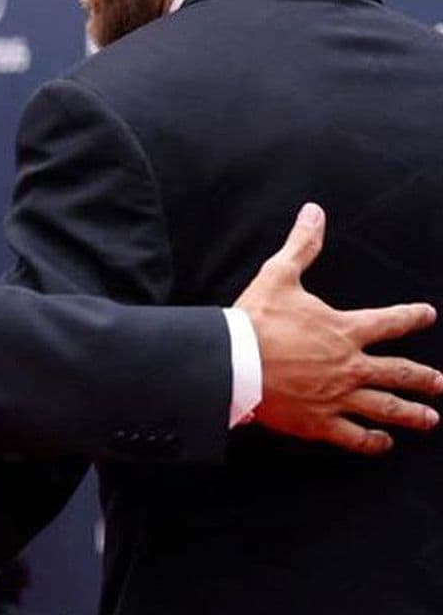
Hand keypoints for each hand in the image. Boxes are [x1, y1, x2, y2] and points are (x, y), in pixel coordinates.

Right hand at [235, 202, 441, 454]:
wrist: (235, 361)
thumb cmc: (257, 318)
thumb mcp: (279, 275)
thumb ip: (301, 245)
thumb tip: (314, 212)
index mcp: (344, 329)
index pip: (389, 321)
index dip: (411, 316)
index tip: (427, 314)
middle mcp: (350, 365)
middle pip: (400, 373)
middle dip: (425, 378)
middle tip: (442, 383)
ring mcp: (338, 397)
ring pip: (386, 408)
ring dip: (412, 413)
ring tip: (431, 418)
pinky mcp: (320, 422)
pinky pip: (355, 437)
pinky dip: (372, 442)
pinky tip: (382, 443)